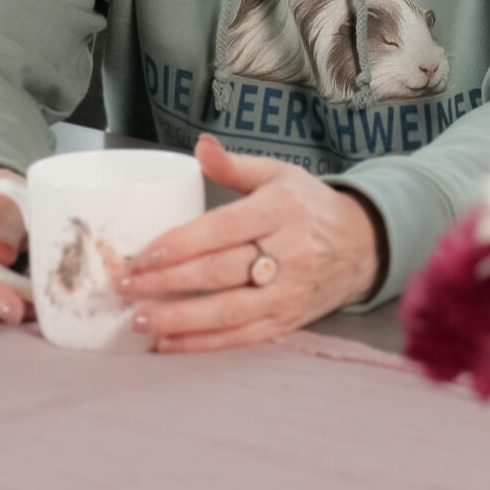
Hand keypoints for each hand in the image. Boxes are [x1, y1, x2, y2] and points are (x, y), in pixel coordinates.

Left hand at [117, 136, 382, 353]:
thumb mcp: (278, 175)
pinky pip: (241, 337)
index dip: (180, 244)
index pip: (222, 229)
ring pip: (227, 312)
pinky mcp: (288, 320)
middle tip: (126, 286)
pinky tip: (170, 343)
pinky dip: (203, 344)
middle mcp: (288, 253)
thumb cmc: (309, 206)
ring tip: (140, 321)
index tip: (143, 255)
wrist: (363, 245)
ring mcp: (289, 292)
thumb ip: (234, 166)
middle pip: (218, 272)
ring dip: (179, 319)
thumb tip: (199, 145)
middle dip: (166, 283)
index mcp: (281, 211)